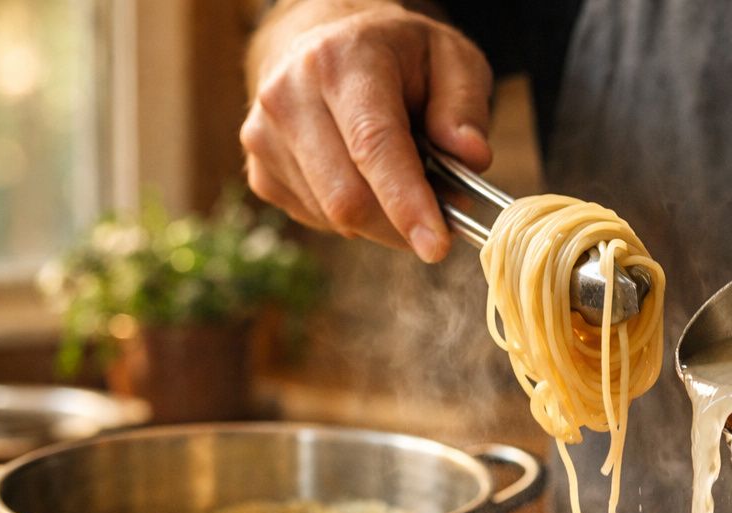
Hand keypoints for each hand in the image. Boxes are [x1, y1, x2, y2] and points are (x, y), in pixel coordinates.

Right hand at [241, 1, 492, 262]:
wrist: (326, 46)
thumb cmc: (398, 57)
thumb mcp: (450, 58)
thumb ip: (465, 106)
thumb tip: (471, 157)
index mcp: (341, 60)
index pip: (372, 144)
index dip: (406, 202)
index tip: (436, 247)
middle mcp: (289, 95)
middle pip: (348, 198)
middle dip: (404, 222)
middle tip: (446, 207)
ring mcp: (265, 137)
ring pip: (336, 218)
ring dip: (385, 220)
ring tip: (405, 179)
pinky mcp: (260, 174)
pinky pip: (321, 222)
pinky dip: (358, 220)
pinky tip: (367, 181)